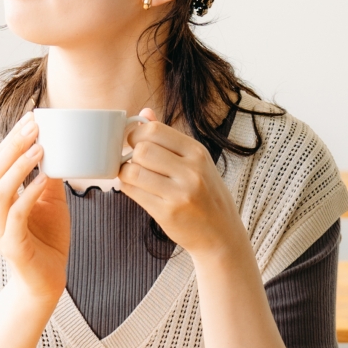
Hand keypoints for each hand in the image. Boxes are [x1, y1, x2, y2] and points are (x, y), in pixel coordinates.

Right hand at [0, 112, 70, 302]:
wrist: (47, 283)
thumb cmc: (47, 242)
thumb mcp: (51, 203)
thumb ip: (48, 180)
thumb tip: (58, 150)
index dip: (12, 137)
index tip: (31, 115)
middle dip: (14, 144)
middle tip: (34, 124)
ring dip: (19, 165)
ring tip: (40, 147)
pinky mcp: (11, 245)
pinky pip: (16, 214)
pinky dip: (28, 194)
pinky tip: (43, 180)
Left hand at [118, 109, 246, 258]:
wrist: (221, 234)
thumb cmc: (206, 194)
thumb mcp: (196, 162)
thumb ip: (169, 138)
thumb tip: (144, 113)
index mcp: (197, 152)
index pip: (155, 130)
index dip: (137, 133)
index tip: (136, 142)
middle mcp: (191, 171)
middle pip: (142, 149)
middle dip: (130, 153)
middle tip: (134, 161)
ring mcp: (179, 193)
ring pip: (132, 171)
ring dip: (126, 172)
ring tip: (135, 176)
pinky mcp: (166, 213)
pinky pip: (132, 192)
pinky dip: (128, 187)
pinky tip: (137, 189)